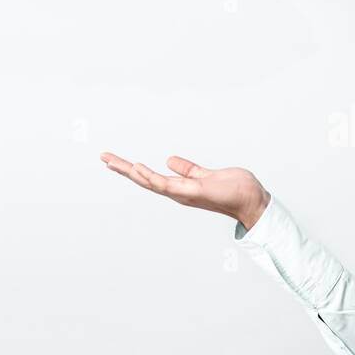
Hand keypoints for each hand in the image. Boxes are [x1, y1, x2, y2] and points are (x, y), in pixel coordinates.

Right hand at [100, 152, 270, 229]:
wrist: (250, 198)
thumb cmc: (233, 188)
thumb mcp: (206, 175)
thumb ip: (188, 169)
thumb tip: (170, 160)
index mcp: (180, 187)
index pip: (151, 177)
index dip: (132, 169)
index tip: (115, 160)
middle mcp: (177, 192)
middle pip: (144, 180)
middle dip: (123, 170)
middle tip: (104, 157)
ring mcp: (183, 193)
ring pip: (150, 183)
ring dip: (130, 172)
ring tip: (112, 161)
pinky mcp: (191, 191)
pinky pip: (165, 185)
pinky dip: (150, 177)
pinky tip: (137, 168)